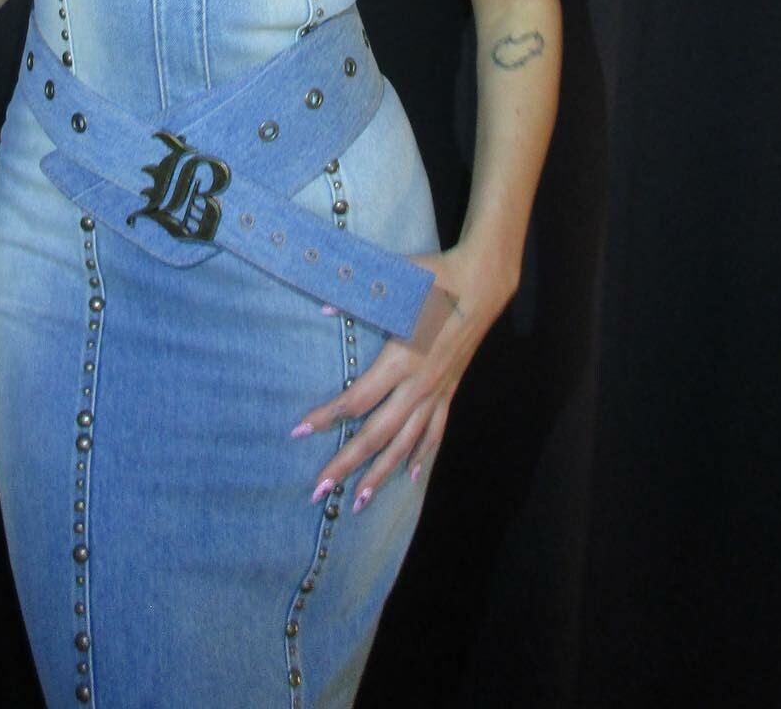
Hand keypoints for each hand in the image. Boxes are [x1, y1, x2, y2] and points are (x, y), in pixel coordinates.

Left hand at [290, 248, 509, 513]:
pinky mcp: (450, 391)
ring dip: (381, 473)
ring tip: (360, 501)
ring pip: (406, 443)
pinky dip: (423, 454)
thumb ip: (355, 299)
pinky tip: (412, 475)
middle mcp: (417, 384)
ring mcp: (436, 391)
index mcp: (400, 359)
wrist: (481, 282)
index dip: (327, 416)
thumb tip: (320, 307)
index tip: (299, 431)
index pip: (357, 399)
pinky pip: (436, 431)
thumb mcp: (393, 285)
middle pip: (376, 434)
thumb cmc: (434, 278)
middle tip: (319, 490)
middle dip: (346, 463)